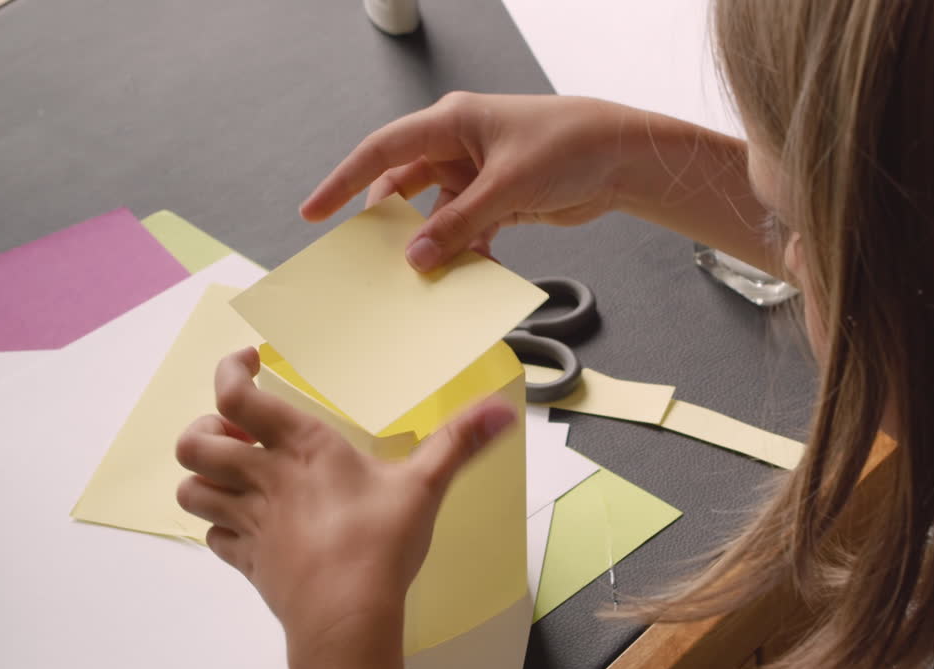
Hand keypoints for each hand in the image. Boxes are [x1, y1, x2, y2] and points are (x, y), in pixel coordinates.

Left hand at [175, 348, 516, 653]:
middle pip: (194, 443)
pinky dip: (220, 526)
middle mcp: (264, 479)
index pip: (235, 396)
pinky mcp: (249, 561)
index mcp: (301, 448)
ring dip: (204, 479)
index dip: (228, 372)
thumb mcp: (426, 486)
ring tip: (236, 476)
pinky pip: (213, 536)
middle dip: (204, 432)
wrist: (346, 618)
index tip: (249, 363)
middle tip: (236, 433)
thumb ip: (460, 442)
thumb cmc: (378, 547)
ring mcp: (250, 523)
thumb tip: (500, 410)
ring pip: (191, 491)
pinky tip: (249, 524)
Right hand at [299, 93, 635, 270]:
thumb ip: (459, 224)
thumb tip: (417, 259)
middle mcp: (458, 146)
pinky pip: (466, 230)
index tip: (313, 213)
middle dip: (388, 224)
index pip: (381, 151)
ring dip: (431, 246)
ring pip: (437, 216)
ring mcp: (478, 175)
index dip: (344, 182)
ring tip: (418, 281)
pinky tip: (463, 277)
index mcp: (450, 123)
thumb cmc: (567, 145)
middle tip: (369, 263)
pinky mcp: (499, 201)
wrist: (620, 157)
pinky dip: (463, 252)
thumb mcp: (506, 186)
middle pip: (404, 187)